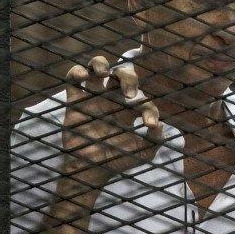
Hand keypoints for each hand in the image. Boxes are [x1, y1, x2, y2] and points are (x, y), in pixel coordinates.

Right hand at [62, 56, 161, 185]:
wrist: (90, 170)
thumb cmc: (116, 160)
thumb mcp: (142, 153)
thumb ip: (155, 141)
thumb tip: (160, 126)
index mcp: (130, 110)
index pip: (143, 99)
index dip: (149, 109)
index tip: (149, 125)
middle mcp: (113, 99)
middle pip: (123, 75)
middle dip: (129, 79)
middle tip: (129, 96)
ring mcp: (93, 97)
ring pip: (98, 67)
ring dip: (100, 63)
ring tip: (104, 72)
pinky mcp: (74, 100)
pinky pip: (73, 78)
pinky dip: (77, 71)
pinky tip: (84, 77)